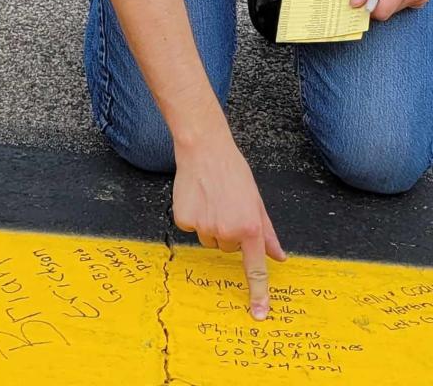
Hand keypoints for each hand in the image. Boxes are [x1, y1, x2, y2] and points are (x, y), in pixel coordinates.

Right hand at [173, 138, 285, 319]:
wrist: (204, 149)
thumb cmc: (233, 172)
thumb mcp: (256, 201)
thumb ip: (267, 233)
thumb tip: (279, 257)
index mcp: (250, 227)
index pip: (255, 268)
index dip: (258, 293)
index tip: (258, 313)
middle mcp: (228, 231)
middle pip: (228, 248)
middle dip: (228, 231)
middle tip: (226, 205)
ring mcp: (205, 226)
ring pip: (210, 239)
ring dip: (210, 224)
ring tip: (211, 198)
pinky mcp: (185, 220)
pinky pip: (191, 229)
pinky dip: (193, 216)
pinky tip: (196, 197)